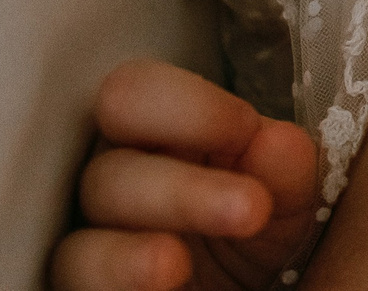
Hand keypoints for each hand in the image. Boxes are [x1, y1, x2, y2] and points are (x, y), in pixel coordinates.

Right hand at [47, 62, 318, 290]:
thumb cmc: (261, 233)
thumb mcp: (288, 200)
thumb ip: (286, 170)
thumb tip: (279, 142)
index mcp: (157, 135)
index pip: (134, 94)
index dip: (185, 107)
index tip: (245, 130)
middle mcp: (115, 184)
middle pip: (108, 172)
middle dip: (179, 190)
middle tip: (250, 208)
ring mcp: (94, 247)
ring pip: (81, 247)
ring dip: (129, 256)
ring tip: (175, 265)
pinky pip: (79, 289)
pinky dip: (115, 284)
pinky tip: (159, 284)